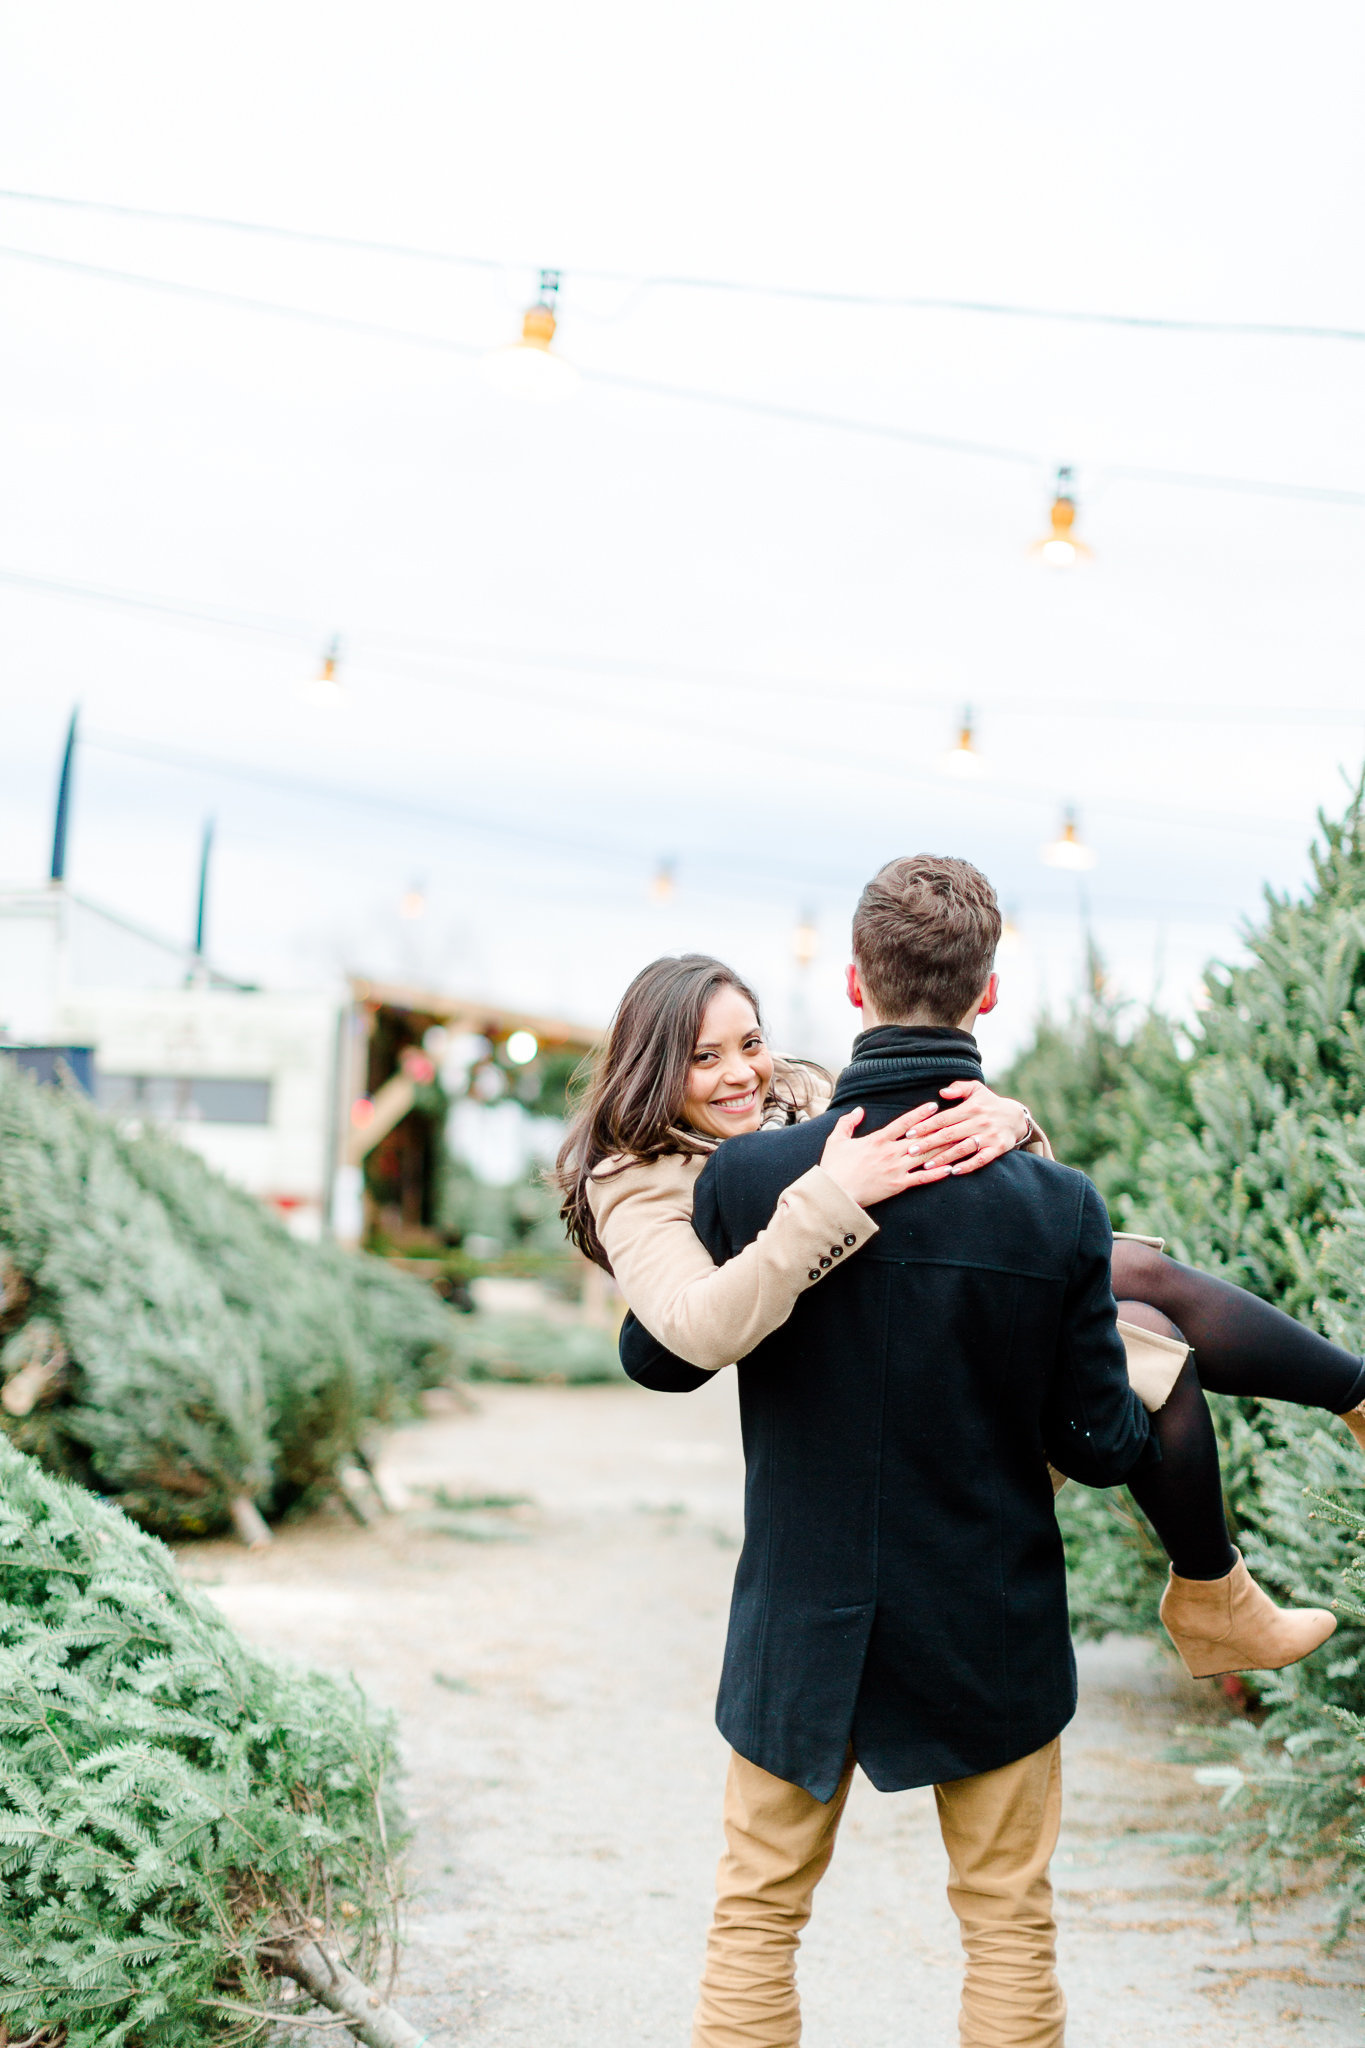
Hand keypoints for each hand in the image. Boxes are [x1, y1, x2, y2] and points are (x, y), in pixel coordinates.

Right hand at [819, 1104, 952, 1208]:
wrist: (835, 1194)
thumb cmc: (833, 1167)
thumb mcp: (836, 1140)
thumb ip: (848, 1122)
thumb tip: (859, 1110)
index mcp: (878, 1139)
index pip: (903, 1123)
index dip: (920, 1114)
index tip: (934, 1106)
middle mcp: (890, 1152)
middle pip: (920, 1138)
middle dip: (939, 1129)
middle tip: (956, 1121)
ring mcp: (896, 1169)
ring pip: (924, 1156)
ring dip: (943, 1148)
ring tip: (959, 1142)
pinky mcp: (898, 1185)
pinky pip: (921, 1178)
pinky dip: (936, 1174)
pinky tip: (949, 1169)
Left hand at [902, 1082, 1029, 1176]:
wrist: (1016, 1117)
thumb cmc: (988, 1103)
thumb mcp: (976, 1089)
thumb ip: (958, 1087)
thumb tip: (941, 1092)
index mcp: (971, 1108)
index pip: (944, 1118)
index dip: (926, 1126)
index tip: (909, 1133)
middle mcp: (979, 1122)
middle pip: (949, 1134)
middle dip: (928, 1143)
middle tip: (910, 1151)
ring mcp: (989, 1136)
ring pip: (963, 1149)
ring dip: (944, 1158)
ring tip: (926, 1165)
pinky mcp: (997, 1149)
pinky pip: (981, 1159)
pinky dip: (968, 1166)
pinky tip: (953, 1172)